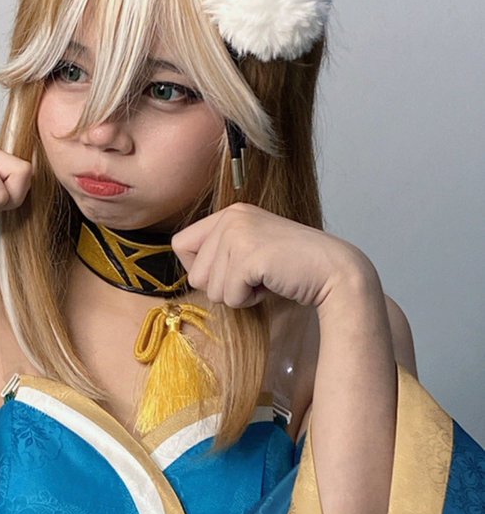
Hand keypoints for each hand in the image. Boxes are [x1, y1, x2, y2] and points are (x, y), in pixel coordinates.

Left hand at [171, 202, 373, 310]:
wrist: (333, 272)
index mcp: (229, 213)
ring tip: (266, 279)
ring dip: (238, 295)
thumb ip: (221, 254)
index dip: (200, 269)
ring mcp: (239, 234)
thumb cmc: (292, 268)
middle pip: (195, 274)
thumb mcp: (250, 251)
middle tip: (257, 277)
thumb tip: (192, 276)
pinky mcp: (249, 255)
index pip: (180, 244)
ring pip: (211, 289)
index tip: (231, 272)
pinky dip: (249, 301)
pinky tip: (271, 284)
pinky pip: (230, 296)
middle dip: (224, 287)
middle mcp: (231, 217)